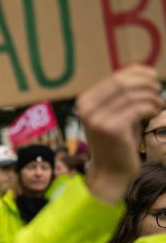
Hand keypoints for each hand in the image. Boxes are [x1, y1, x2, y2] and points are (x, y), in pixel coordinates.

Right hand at [77, 64, 162, 203]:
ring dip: (152, 97)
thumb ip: (120, 96)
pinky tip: (156, 112)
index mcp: (85, 102)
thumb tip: (144, 71)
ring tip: (159, 104)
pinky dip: (152, 107)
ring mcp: (98, 119)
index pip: (115, 78)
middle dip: (146, 83)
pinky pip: (139, 108)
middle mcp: (87, 109)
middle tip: (158, 90)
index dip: (138, 73)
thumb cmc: (116, 141)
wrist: (110, 171)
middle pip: (123, 83)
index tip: (153, 76)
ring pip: (133, 95)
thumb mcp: (113, 114)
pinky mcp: (112, 128)